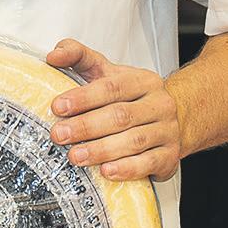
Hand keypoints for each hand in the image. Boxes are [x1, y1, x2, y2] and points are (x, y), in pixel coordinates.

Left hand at [46, 38, 180, 181]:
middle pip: (120, 115)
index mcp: (142, 81)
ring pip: (134, 141)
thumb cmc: (130, 97)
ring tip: (75, 156)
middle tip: (59, 135)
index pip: (112, 87)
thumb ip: (79, 57)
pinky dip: (127, 168)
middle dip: (86, 126)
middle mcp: (158, 104)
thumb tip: (53, 55)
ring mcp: (167, 131)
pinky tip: (106, 172)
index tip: (58, 106)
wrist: (175, 119)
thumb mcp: (107, 73)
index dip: (84, 97)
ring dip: (101, 150)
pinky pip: (148, 164)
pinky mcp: (169, 157)